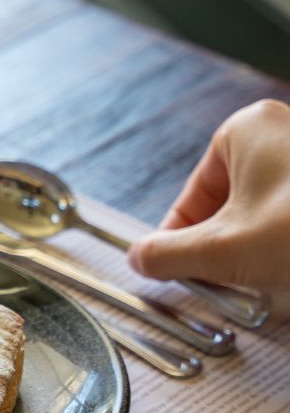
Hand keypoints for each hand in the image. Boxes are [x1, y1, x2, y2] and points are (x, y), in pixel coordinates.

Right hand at [128, 99, 289, 290]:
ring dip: (255, 252)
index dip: (179, 241)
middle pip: (228, 205)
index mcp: (244, 130)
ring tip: (264, 278)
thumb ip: (168, 255)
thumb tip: (138, 258)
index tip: (177, 273)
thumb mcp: (223, 251)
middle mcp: (281, 134)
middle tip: (224, 282)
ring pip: (263, 215)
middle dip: (221, 248)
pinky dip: (286, 246)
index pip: (192, 196)